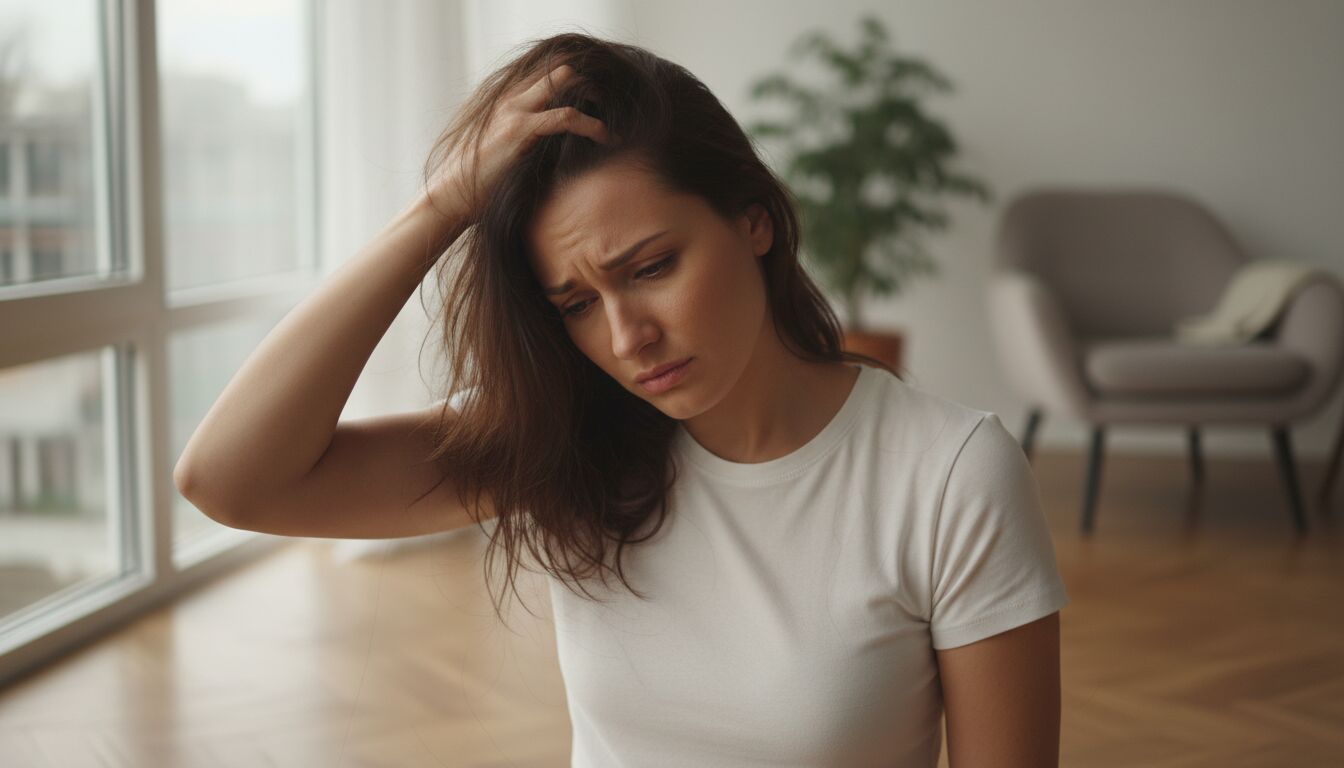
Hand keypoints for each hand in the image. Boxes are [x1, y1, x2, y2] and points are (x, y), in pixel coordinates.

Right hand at [426, 63, 614, 223]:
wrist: (450, 197)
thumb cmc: (477, 184)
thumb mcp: (507, 156)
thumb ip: (529, 143)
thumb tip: (558, 152)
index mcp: (507, 103)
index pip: (546, 76)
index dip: (576, 83)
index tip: (598, 102)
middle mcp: (510, 99)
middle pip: (558, 69)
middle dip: (588, 83)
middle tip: (608, 106)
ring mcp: (514, 111)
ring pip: (563, 79)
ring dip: (594, 96)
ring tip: (612, 122)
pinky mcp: (519, 130)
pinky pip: (565, 116)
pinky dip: (592, 124)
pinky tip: (606, 137)